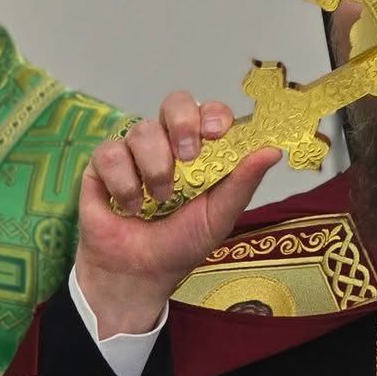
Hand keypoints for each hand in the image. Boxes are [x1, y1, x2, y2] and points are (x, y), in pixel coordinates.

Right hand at [76, 92, 280, 334]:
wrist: (137, 273)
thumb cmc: (181, 244)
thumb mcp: (218, 217)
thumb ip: (242, 183)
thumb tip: (273, 150)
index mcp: (201, 150)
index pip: (209, 112)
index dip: (213, 114)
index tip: (216, 133)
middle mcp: (168, 142)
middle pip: (175, 102)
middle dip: (182, 123)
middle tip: (187, 157)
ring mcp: (134, 150)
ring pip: (142, 130)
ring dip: (154, 169)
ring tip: (158, 201)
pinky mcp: (102, 163)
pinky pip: (110, 153)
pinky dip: (124, 183)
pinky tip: (129, 206)